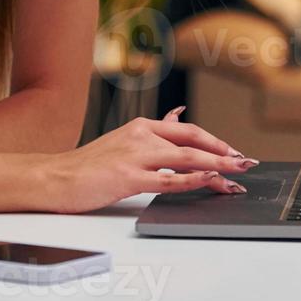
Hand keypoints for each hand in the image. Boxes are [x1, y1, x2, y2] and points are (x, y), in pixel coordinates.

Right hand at [40, 105, 258, 213]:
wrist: (54, 178)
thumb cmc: (87, 165)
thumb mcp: (122, 141)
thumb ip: (151, 134)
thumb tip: (177, 118)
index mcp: (141, 127)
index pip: (188, 130)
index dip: (214, 141)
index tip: (232, 152)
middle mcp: (142, 136)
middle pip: (194, 142)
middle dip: (224, 153)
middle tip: (246, 163)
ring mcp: (135, 156)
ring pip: (187, 159)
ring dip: (217, 168)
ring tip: (237, 176)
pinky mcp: (127, 178)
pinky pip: (168, 180)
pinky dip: (193, 180)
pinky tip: (209, 182)